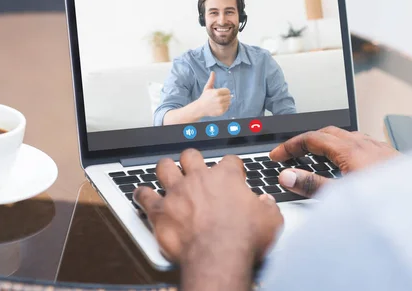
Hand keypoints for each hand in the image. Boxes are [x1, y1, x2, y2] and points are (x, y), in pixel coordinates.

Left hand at [133, 149, 283, 266]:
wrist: (218, 256)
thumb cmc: (242, 238)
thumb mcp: (270, 220)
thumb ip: (267, 207)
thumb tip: (266, 203)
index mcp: (226, 177)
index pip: (229, 161)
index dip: (232, 166)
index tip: (233, 174)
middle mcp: (199, 179)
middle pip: (191, 156)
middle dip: (192, 160)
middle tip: (194, 167)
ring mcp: (177, 192)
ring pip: (164, 167)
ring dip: (165, 168)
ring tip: (166, 171)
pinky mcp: (160, 210)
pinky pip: (144, 195)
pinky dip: (142, 194)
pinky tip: (141, 194)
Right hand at [197, 72, 231, 116]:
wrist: (200, 108)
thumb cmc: (204, 97)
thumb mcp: (207, 88)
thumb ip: (211, 80)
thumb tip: (213, 72)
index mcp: (217, 92)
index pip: (228, 91)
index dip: (225, 92)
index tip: (220, 93)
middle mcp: (220, 99)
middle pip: (229, 97)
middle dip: (225, 97)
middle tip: (219, 98)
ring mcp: (221, 106)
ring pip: (229, 103)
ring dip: (225, 102)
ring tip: (218, 103)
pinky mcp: (221, 111)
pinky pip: (227, 108)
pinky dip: (224, 108)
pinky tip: (218, 107)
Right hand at [270, 126, 399, 197]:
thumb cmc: (387, 201)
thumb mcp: (342, 195)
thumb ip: (312, 185)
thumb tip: (287, 176)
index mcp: (350, 149)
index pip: (312, 139)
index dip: (291, 146)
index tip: (277, 155)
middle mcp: (364, 143)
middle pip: (327, 132)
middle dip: (306, 140)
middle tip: (291, 153)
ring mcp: (378, 148)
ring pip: (346, 136)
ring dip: (326, 142)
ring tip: (315, 156)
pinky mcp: (388, 156)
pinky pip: (361, 143)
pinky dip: (345, 147)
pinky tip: (347, 162)